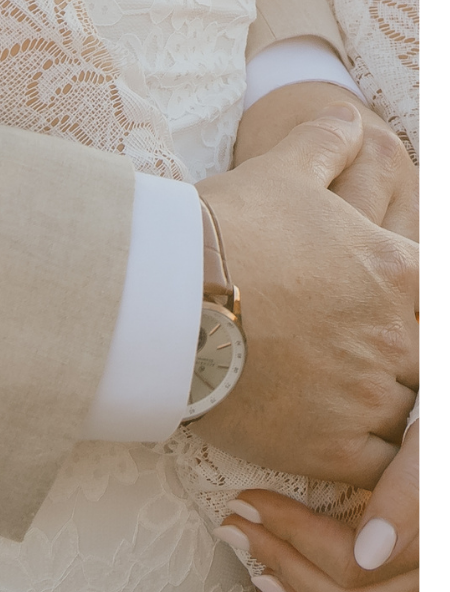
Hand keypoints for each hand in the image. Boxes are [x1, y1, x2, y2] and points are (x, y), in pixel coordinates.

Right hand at [192, 108, 416, 484]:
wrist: (168, 290)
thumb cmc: (227, 225)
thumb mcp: (281, 168)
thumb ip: (326, 142)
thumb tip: (351, 118)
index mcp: (394, 271)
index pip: (440, 302)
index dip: (423, 313)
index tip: (402, 323)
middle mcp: (393, 337)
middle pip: (428, 367)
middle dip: (407, 366)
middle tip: (367, 361)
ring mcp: (365, 395)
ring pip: (412, 421)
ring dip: (394, 415)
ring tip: (353, 405)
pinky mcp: (332, 447)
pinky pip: (382, 473)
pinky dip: (378, 470)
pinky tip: (351, 454)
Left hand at [215, 420, 417, 591]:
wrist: (434, 425)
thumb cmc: (428, 417)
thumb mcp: (428, 442)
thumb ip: (408, 490)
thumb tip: (369, 552)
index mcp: (425, 542)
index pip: (350, 559)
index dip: (289, 531)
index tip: (245, 502)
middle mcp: (427, 578)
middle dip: (283, 562)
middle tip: (235, 526)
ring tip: (257, 573)